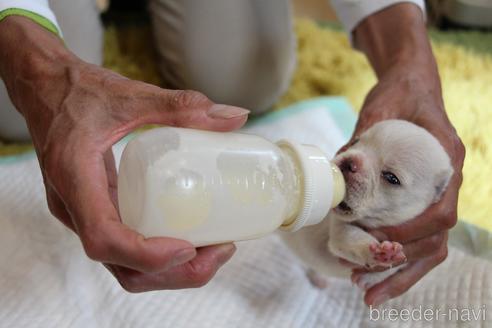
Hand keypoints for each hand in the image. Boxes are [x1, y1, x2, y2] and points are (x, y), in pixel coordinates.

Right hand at [0, 16, 249, 291]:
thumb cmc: (76, 91)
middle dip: (175, 271)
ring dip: (172, 270)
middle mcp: (76, 208)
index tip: (190, 246)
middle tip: (220, 250)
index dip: (148, 254)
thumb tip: (235, 117)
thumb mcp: (129, 95)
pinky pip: (128, 248)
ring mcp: (86, 214)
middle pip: (124, 266)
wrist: (42, 90)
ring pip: (126, 265)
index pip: (104, 239)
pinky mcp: (98, 211)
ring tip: (214, 249)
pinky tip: (192, 236)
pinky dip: (161, 254)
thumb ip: (181, 106)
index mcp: (75, 179)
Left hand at [338, 4, 465, 305]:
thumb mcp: (380, 110)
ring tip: (367, 292)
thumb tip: (334, 174)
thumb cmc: (398, 94)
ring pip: (428, 245)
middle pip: (435, 241)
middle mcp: (447, 184)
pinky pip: (416, 234)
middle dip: (402, 270)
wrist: (410, 83)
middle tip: (368, 291)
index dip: (410, 234)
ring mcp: (436, 193)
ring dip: (399, 272)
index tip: (379, 244)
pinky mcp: (420, 198)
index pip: (439, 213)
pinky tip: (373, 269)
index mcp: (447, 163)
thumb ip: (361, 141)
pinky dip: (396, 255)